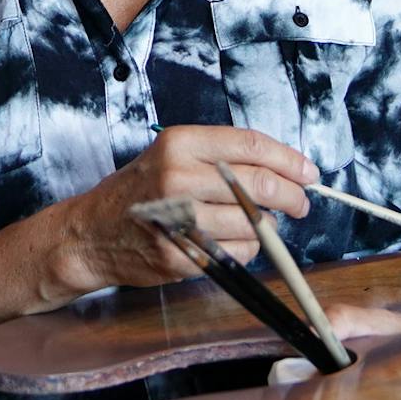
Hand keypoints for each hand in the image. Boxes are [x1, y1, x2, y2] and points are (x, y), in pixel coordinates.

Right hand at [40, 126, 319, 303]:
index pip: (250, 145)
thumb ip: (222, 157)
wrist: (91, 233)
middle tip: (300, 203)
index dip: (289, 160)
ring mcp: (178, 219)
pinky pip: (238, 254)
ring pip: (254, 224)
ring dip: (266, 227)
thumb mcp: (172, 155)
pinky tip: (233, 242)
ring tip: (255, 223)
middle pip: (259, 185)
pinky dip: (247, 250)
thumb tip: (285, 169)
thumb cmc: (140, 190)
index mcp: (179, 143)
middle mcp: (177, 176)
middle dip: (291, 196)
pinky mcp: (181, 256)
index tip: (309, 173)